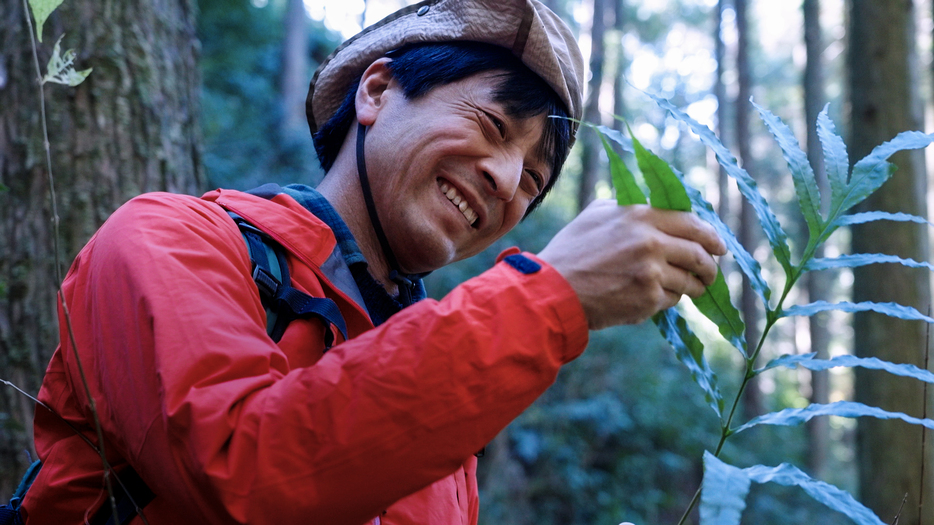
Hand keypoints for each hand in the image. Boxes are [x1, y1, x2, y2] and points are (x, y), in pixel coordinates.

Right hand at [538, 199, 725, 329]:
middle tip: (710, 273)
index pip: (692, 224)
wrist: (554, 289)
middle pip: (698, 254)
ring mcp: (652, 272)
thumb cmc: (571, 251)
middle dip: (710, 267)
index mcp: (641, 216)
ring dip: (693, 287)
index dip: (711, 237)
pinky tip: (653, 298)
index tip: (719, 247)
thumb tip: (654, 209)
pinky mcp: (648, 299)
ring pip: (689, 281)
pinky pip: (672, 300)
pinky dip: (668, 300)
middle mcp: (652, 242)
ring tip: (690, 290)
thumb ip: (628, 208)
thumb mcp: (596, 214)